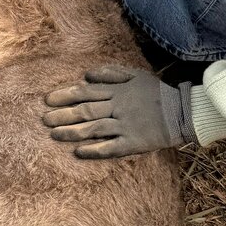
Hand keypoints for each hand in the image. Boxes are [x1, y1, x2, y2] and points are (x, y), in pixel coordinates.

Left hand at [42, 66, 196, 158]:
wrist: (182, 112)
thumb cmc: (156, 92)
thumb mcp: (134, 74)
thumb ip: (110, 73)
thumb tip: (86, 75)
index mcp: (116, 91)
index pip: (84, 92)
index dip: (64, 96)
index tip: (47, 100)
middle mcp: (117, 108)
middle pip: (84, 111)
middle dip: (62, 115)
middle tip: (44, 120)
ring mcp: (125, 126)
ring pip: (93, 129)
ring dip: (71, 132)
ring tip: (53, 135)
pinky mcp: (133, 143)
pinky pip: (110, 148)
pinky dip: (94, 150)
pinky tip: (78, 153)